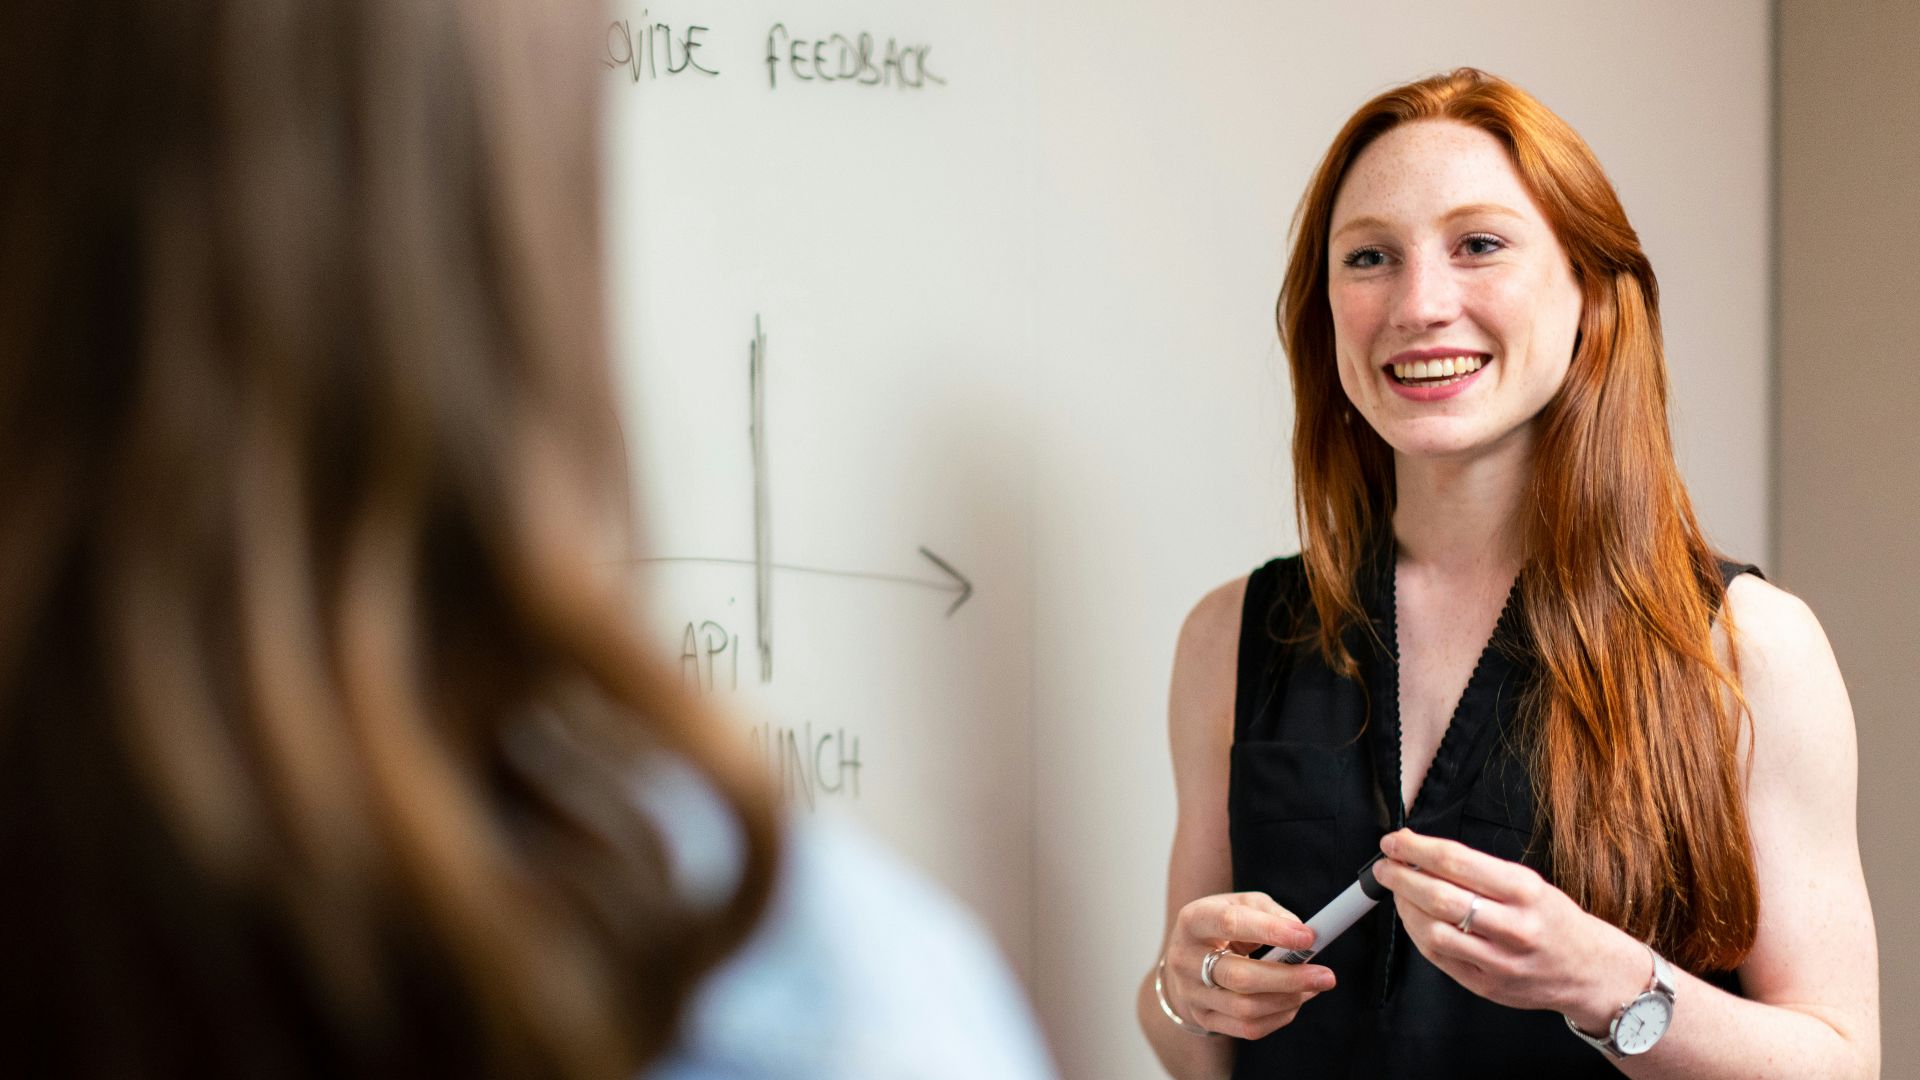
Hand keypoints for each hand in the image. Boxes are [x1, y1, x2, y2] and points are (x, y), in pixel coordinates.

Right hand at [1163, 891, 1336, 1039]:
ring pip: (1245, 1008)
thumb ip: (1271, 913)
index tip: (1308, 937)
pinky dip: (1279, 1017)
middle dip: (1289, 978)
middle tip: (1326, 975)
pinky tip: (1294, 1002)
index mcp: (1193, 920)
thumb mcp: (1241, 904)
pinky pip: (1247, 1028)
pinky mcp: (1202, 1018)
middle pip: (1239, 977)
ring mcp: (1191, 993)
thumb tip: (1302, 934)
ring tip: (1313, 987)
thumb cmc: (1221, 926)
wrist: (1186, 959)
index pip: (1230, 923)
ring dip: (1288, 1000)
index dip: (1271, 931)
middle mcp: (1184, 959)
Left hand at [1373, 829, 1648, 1029]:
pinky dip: (1417, 934)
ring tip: (1397, 892)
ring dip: (1404, 907)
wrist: (1589, 971)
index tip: (1395, 841)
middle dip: (1401, 877)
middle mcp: (1514, 927)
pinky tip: (1412, 918)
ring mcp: (1500, 961)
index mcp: (1525, 891)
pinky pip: (1438, 958)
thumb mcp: (1528, 883)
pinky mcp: (1486, 986)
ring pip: (1434, 932)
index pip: (1457, 862)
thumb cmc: (1554, 920)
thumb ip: (1479, 871)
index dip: (1416, 849)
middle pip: (1440, 897)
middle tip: (1385, 866)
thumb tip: (1423, 855)